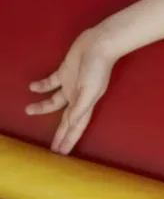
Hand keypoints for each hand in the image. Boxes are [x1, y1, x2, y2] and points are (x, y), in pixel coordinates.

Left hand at [26, 28, 116, 154]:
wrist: (100, 44)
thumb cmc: (97, 68)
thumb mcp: (89, 90)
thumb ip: (80, 107)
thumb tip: (71, 123)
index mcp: (85, 104)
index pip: (75, 126)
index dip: (68, 140)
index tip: (61, 154)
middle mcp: (77, 97)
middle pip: (66, 120)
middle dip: (60, 134)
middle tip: (52, 148)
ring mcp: (71, 85)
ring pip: (55, 102)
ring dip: (43, 108)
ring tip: (29, 110)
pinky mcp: (65, 72)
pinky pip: (51, 83)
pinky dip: (42, 86)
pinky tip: (33, 88)